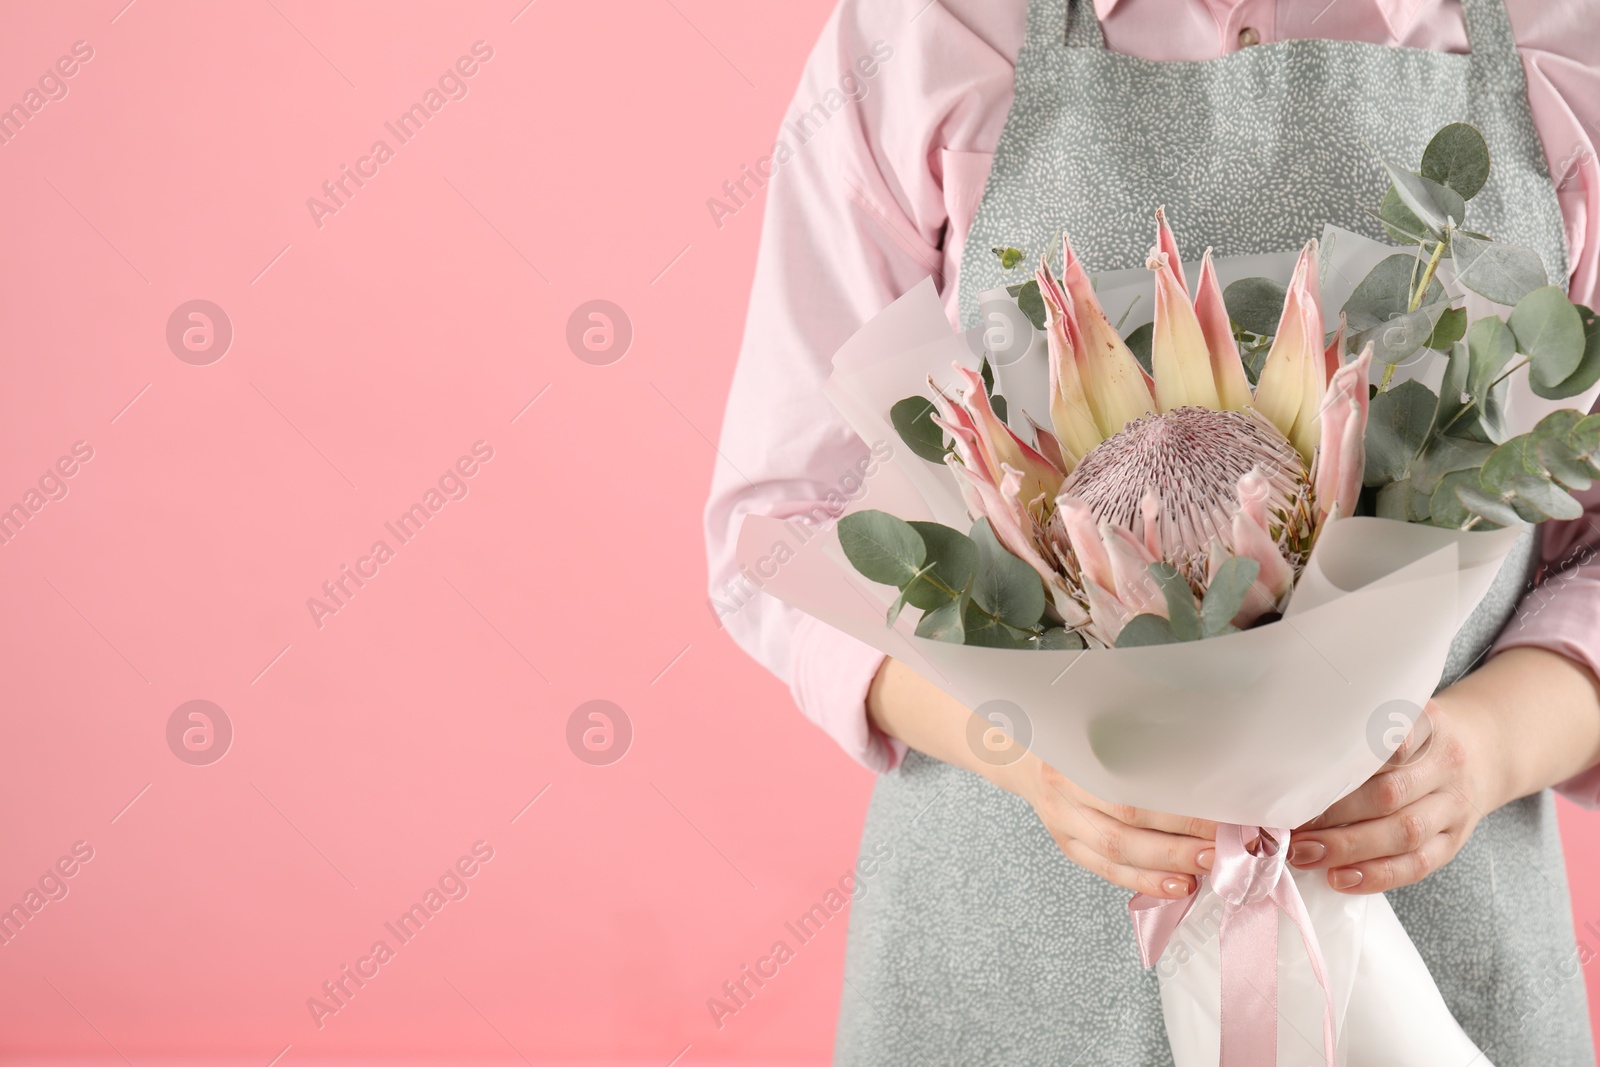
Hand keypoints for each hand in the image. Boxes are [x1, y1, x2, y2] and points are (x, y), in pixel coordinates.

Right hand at [1017, 753, 1216, 899]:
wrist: (1018, 755)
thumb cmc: (1069, 740)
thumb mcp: (1095, 730)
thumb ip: (1137, 747)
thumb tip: (1202, 772)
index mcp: (1072, 760)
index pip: (1129, 792)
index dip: (1175, 810)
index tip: (1219, 814)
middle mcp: (1064, 795)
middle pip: (1123, 828)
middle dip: (1176, 844)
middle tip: (1219, 849)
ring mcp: (1064, 825)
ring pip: (1116, 855)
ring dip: (1164, 867)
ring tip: (1204, 871)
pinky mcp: (1070, 847)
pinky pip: (1107, 871)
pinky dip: (1144, 882)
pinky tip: (1176, 886)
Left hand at [1291, 696, 1495, 893]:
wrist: (1484, 749)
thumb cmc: (1418, 735)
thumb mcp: (1397, 715)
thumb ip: (1357, 734)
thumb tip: (1290, 766)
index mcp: (1426, 723)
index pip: (1388, 742)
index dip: (1348, 765)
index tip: (1305, 780)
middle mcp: (1445, 764)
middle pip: (1389, 793)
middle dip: (1336, 815)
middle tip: (1292, 829)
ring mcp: (1454, 805)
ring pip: (1404, 832)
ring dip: (1351, 848)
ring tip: (1307, 855)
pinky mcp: (1455, 840)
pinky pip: (1419, 864)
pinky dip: (1378, 875)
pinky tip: (1342, 878)